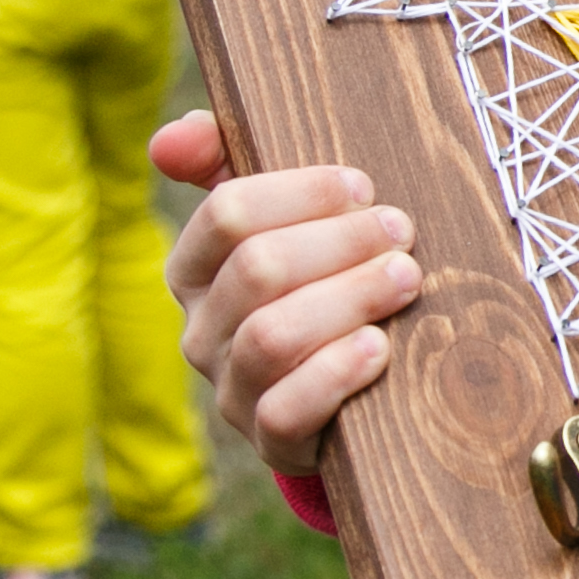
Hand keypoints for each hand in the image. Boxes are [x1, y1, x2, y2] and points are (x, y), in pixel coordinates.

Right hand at [151, 110, 420, 474]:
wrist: (346, 389)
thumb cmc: (317, 277)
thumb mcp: (281, 217)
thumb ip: (227, 159)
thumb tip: (174, 137)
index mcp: (195, 268)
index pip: (228, 213)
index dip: (302, 193)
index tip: (363, 187)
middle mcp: (201, 331)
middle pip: (258, 269)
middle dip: (339, 242)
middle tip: (400, 231)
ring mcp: (232, 390)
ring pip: (272, 337)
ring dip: (350, 297)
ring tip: (404, 277)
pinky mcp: (271, 441)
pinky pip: (286, 411)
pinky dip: (337, 374)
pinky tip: (380, 347)